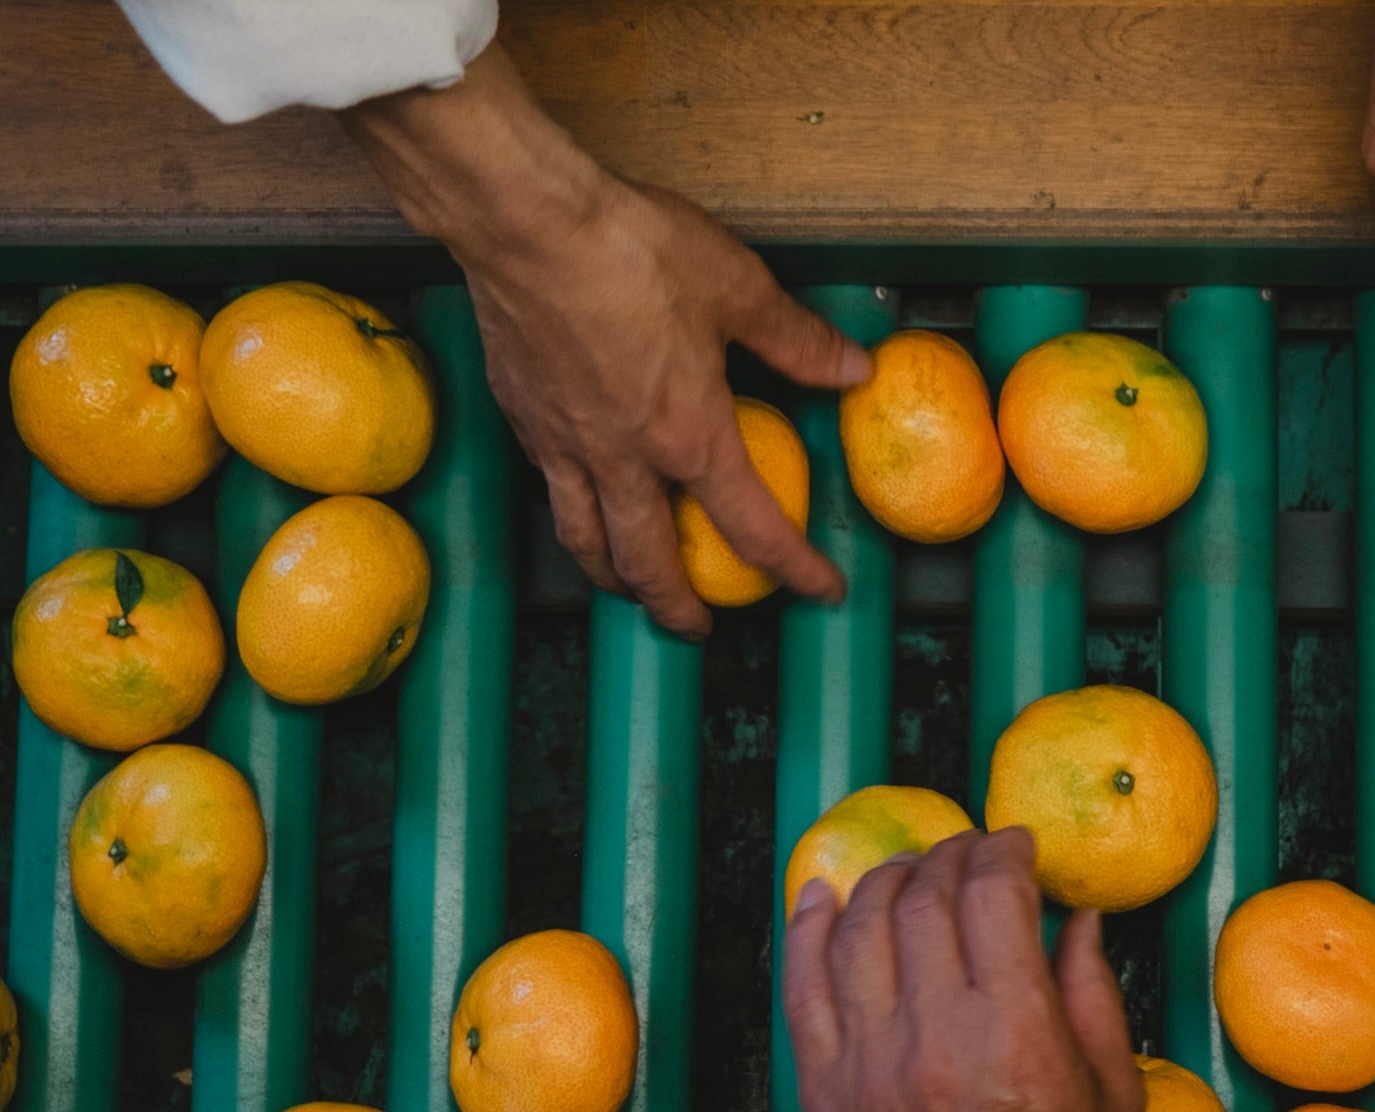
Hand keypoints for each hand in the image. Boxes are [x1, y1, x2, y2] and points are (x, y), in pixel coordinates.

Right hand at [345, 45, 870, 637]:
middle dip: (679, 608)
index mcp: (688, 438)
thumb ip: (797, 341)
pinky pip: (550, 492)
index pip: (754, 530)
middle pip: (650, 567)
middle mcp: (623, 460)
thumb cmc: (630, 248)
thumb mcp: (738, 288)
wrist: (524, 222)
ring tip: (630, 588)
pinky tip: (581, 503)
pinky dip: (572, 517)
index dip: (795, 570)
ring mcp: (564, 445)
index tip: (821, 590)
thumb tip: (853, 369)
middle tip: (699, 627)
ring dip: (614, 581)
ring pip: (587, 544)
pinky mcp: (522, 419)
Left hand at [781, 829, 1144, 1111]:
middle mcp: (932, 1039)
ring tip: (910, 872)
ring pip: (856, 931)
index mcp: (1015, 1035)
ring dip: (884, 882)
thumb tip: (1078, 918)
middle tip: (971, 857)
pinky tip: (822, 897)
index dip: (1005, 854)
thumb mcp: (1116, 1098)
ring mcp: (866, 1067)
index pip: (993, 897)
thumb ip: (1093, 995)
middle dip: (950, 859)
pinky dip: (807, 931)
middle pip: (922, 902)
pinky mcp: (824, 1097)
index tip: (1019, 849)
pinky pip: (801, 990)